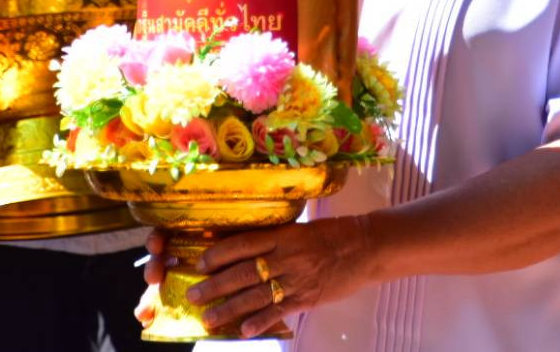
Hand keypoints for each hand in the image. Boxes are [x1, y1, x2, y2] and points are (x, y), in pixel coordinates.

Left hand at [173, 216, 376, 338]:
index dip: (220, 253)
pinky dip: (261, 321)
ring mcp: (297, 279)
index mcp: (283, 234)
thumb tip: (244, 247)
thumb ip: (275, 238)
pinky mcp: (307, 297)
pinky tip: (244, 331)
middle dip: (215, 285)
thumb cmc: (333, 234)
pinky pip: (279, 310)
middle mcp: (286, 256)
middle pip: (243, 272)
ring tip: (209, 318)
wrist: (366, 247)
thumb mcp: (300, 229)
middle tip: (193, 294)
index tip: (200, 262)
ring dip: (229, 308)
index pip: (244, 243)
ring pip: (256, 295)